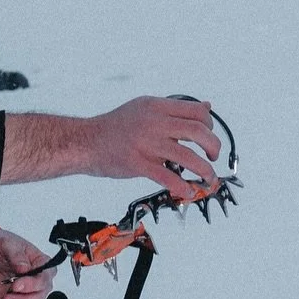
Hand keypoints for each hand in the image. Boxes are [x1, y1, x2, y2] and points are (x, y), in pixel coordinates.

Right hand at [87, 96, 221, 196]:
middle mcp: (154, 122)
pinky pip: (168, 177)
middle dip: (213, 147)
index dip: (210, 125)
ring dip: (205, 170)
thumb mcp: (145, 108)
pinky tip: (188, 191)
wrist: (85, 141)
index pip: (196, 112)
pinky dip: (183, 186)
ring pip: (188, 157)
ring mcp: (146, 144)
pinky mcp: (138, 164)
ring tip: (209, 178)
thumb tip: (205, 107)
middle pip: (198, 132)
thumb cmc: (116, 127)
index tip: (208, 136)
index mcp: (157, 106)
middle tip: (213, 157)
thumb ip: (174, 110)